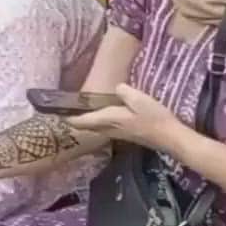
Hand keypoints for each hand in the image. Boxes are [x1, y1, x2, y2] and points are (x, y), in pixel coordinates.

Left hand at [65, 84, 189, 153]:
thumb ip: (123, 91)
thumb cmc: (153, 117)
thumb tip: (116, 88)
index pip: (82, 121)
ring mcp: (117, 134)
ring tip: (80, 112)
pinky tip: (103, 115)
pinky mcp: (125, 135)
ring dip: (86, 122)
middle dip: (76, 121)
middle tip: (65, 111)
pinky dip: (98, 122)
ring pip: (96, 128)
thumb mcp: (139, 98)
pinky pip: (105, 128)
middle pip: (87, 126)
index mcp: (109, 119)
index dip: (69, 118)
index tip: (57, 114)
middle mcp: (109, 129)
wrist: (169, 137)